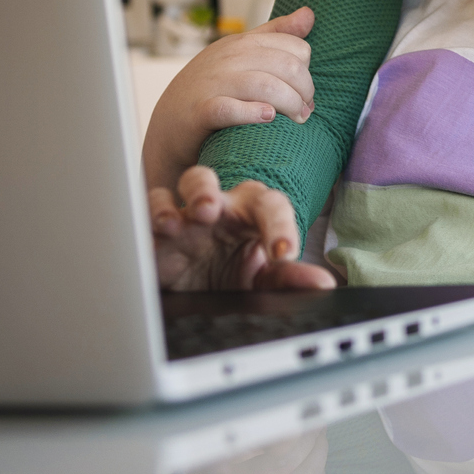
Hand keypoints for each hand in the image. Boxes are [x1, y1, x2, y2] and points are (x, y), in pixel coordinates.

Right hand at [143, 8, 315, 191]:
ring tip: (297, 119)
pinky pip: (230, 109)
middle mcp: (227, 59)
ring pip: (265, 86)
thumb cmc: (211, 89)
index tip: (306, 93)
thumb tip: (309, 13)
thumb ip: (276, 34)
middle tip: (305, 110)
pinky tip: (267, 117)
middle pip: (286, 66)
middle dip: (304, 90)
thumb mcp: (241, 54)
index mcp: (241, 44)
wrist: (169, 126)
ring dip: (290, 104)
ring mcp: (212, 84)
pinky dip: (252, 113)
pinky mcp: (200, 113)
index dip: (307, 70)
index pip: (293, 47)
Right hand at [149, 165, 336, 290]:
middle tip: (209, 210)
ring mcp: (186, 217)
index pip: (271, 207)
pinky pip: (151, 212)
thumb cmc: (235, 274)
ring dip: (181, 197)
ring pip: (184, 185)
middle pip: (216, 180)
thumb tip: (323, 283)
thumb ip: (289, 279)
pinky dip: (150, 220)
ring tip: (176, 221)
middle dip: (208, 190)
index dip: (280, 226)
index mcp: (252, 214)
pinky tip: (156, 237)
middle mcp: (219, 208)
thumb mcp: (263, 280)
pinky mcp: (157, 233)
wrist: (199, 293)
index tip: (284, 254)